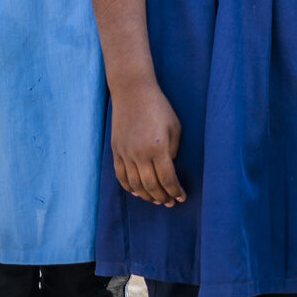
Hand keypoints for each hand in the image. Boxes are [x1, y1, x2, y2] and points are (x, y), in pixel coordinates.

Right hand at [109, 82, 185, 205]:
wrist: (133, 93)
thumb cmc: (159, 107)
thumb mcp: (174, 126)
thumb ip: (173, 150)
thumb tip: (169, 168)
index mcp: (158, 148)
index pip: (167, 178)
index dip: (174, 191)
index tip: (181, 198)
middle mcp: (140, 154)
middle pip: (151, 186)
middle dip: (162, 197)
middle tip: (169, 203)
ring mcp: (125, 154)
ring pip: (135, 184)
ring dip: (146, 196)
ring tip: (156, 200)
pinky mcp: (116, 151)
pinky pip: (121, 176)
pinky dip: (129, 187)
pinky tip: (137, 192)